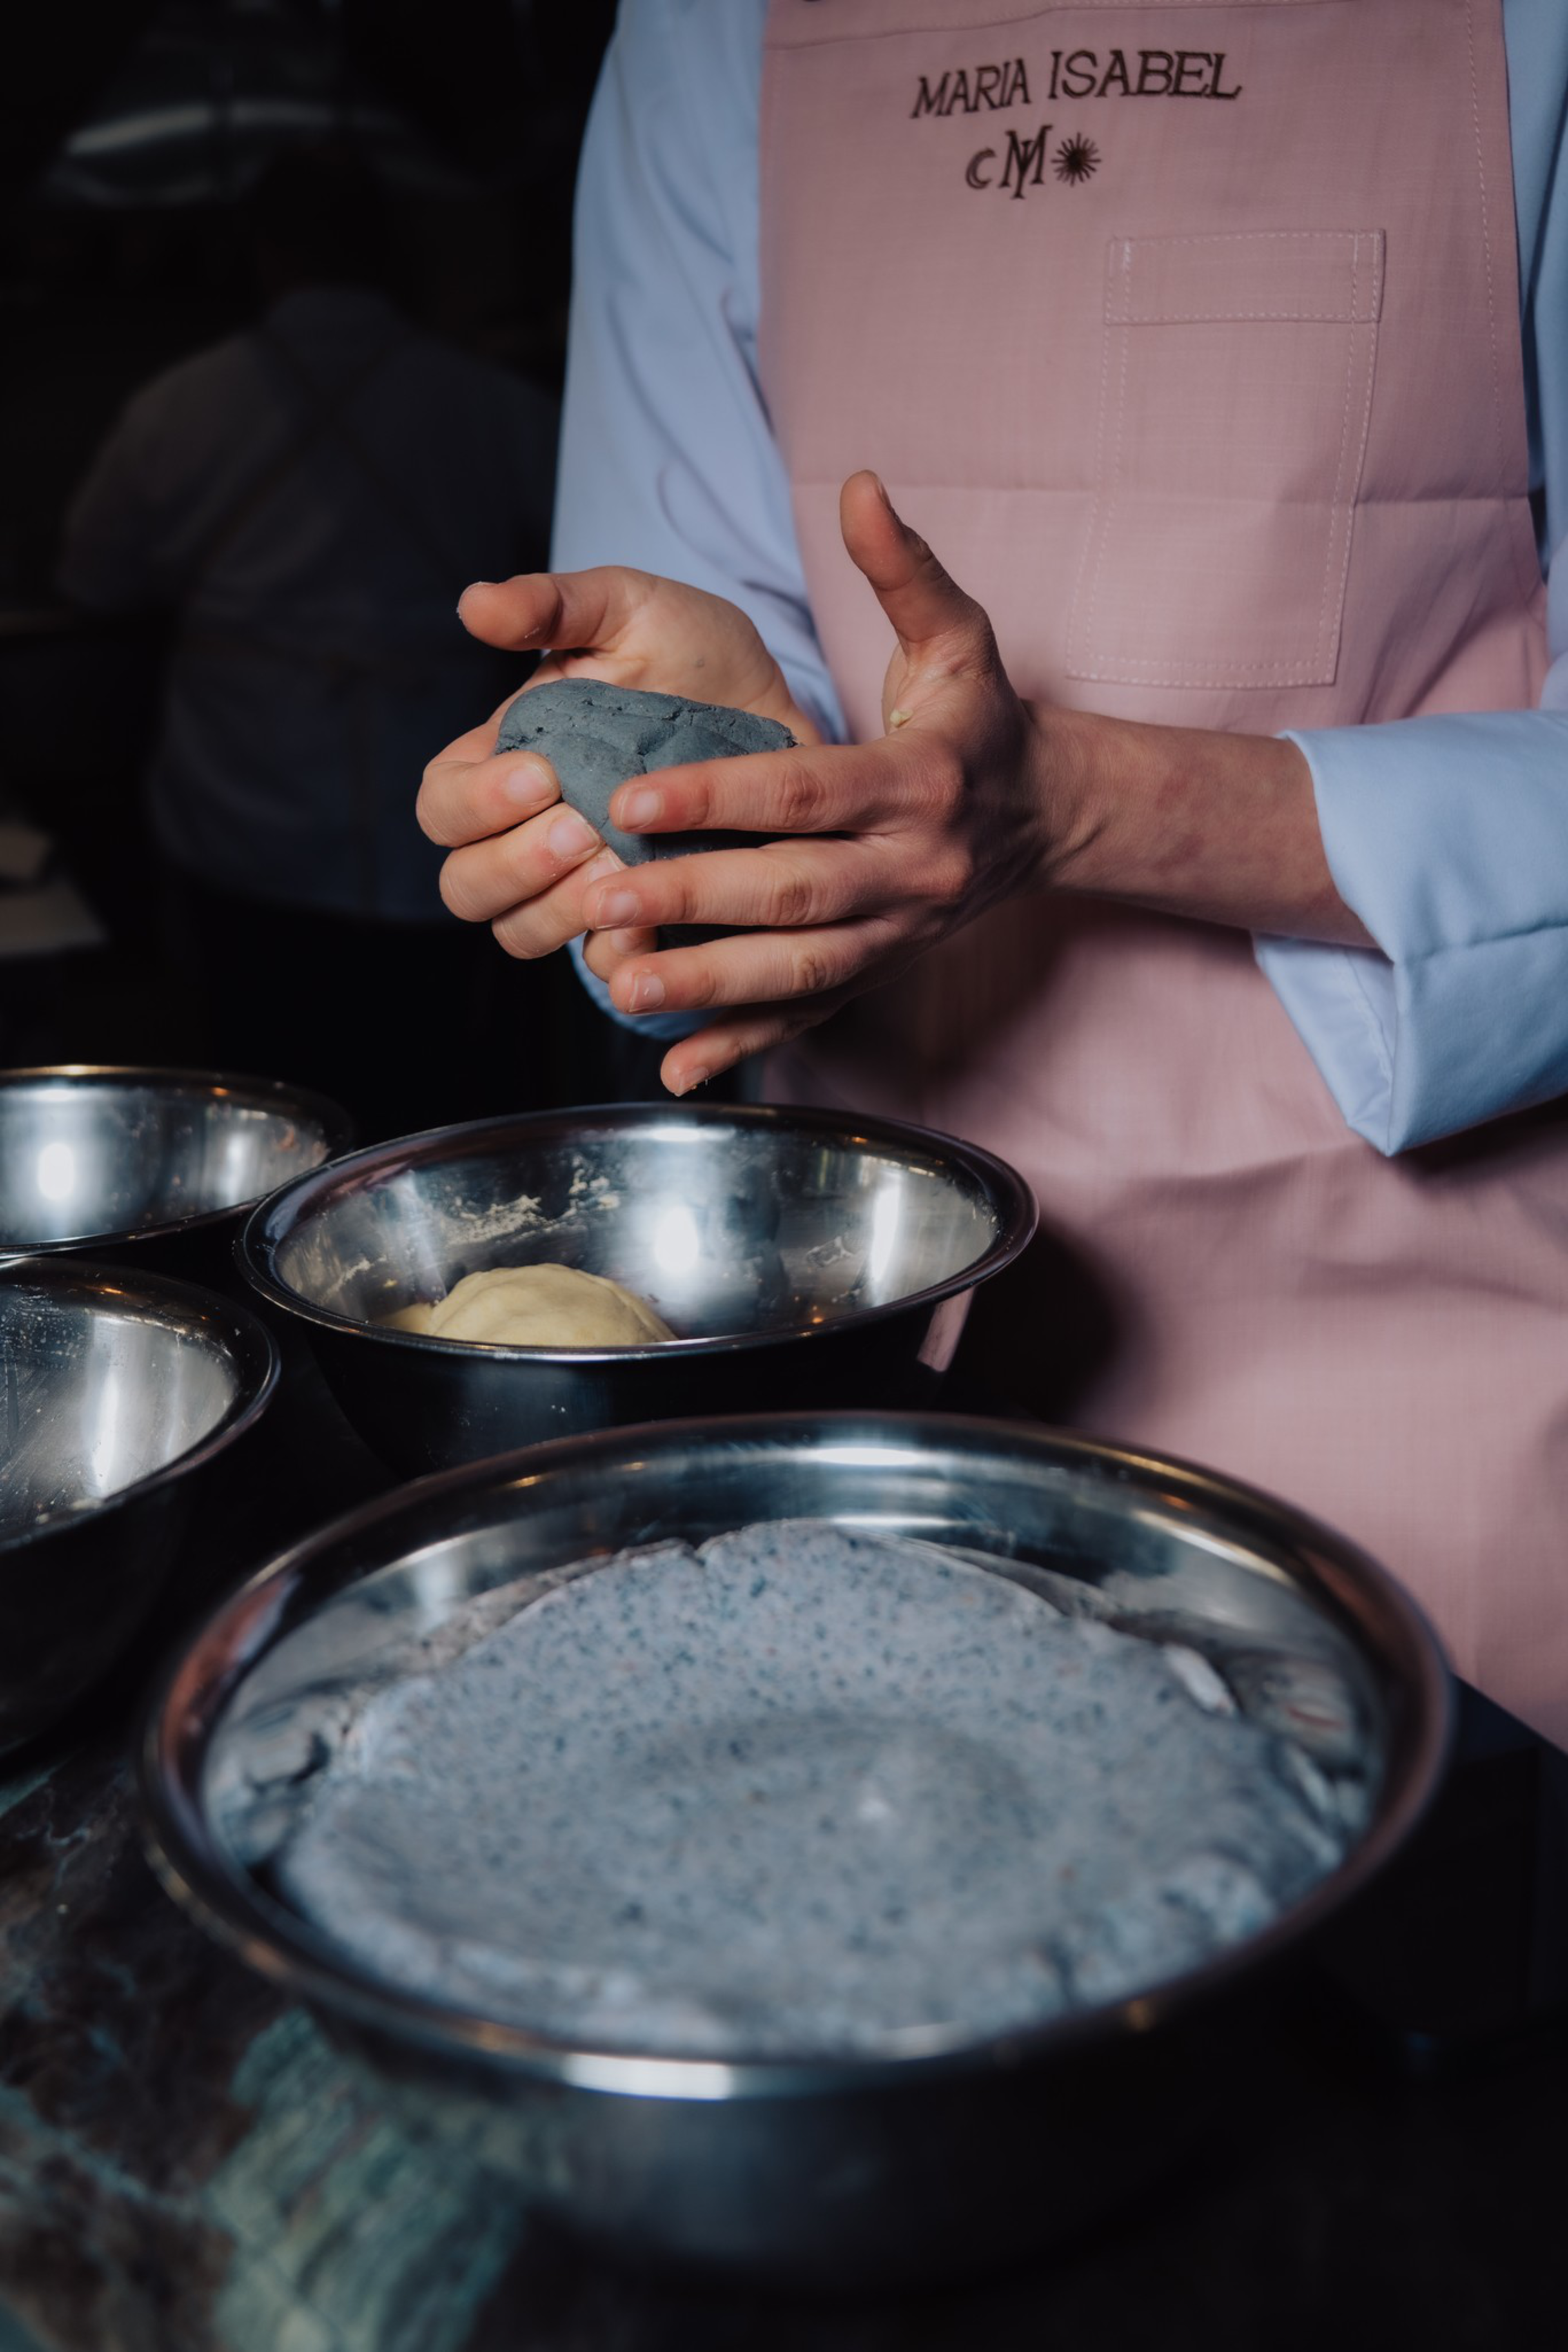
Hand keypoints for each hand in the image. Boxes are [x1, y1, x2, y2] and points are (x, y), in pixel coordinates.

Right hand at [415, 567, 822, 962]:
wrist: (779, 714)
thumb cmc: (693, 655)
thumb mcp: (630, 610)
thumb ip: (553, 606)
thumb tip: (473, 604)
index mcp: (501, 763)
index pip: (440, 808)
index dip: (474, 805)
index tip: (541, 774)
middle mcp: (525, 834)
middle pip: (465, 886)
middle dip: (513, 864)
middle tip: (579, 828)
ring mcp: (575, 885)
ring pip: (519, 932)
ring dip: (558, 908)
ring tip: (617, 864)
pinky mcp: (635, 920)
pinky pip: (601, 963)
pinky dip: (618, 949)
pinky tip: (655, 918)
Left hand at [579, 472, 1061, 1091]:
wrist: (1051, 816)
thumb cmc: (984, 719)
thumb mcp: (961, 635)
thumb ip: (904, 568)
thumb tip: (861, 485)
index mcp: (918, 781)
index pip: (805, 791)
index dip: (717, 797)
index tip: (629, 798)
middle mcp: (911, 867)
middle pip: (792, 891)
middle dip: (692, 897)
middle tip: (598, 895)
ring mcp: (897, 932)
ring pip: (796, 969)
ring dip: (706, 982)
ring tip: (618, 977)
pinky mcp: (883, 973)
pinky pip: (811, 1020)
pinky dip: (745, 1047)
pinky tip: (678, 1067)